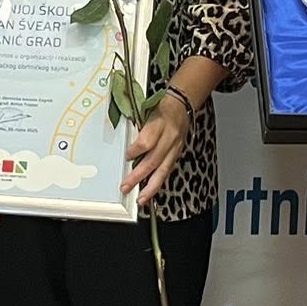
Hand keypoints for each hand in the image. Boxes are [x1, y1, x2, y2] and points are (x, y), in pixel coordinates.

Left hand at [121, 89, 191, 206]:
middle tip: (126, 187)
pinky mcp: (177, 154)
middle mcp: (169, 138)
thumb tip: (125, 148)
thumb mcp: (146, 111)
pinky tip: (149, 192)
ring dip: (151, 187)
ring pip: (163, 170)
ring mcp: (174, 148)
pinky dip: (157, 183)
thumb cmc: (160, 108)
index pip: (147, 141)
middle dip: (138, 176)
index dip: (136, 151)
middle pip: (153, 160)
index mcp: (159, 123)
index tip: (126, 157)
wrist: (182, 106)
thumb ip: (137, 129)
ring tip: (141, 199)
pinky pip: (167, 171)